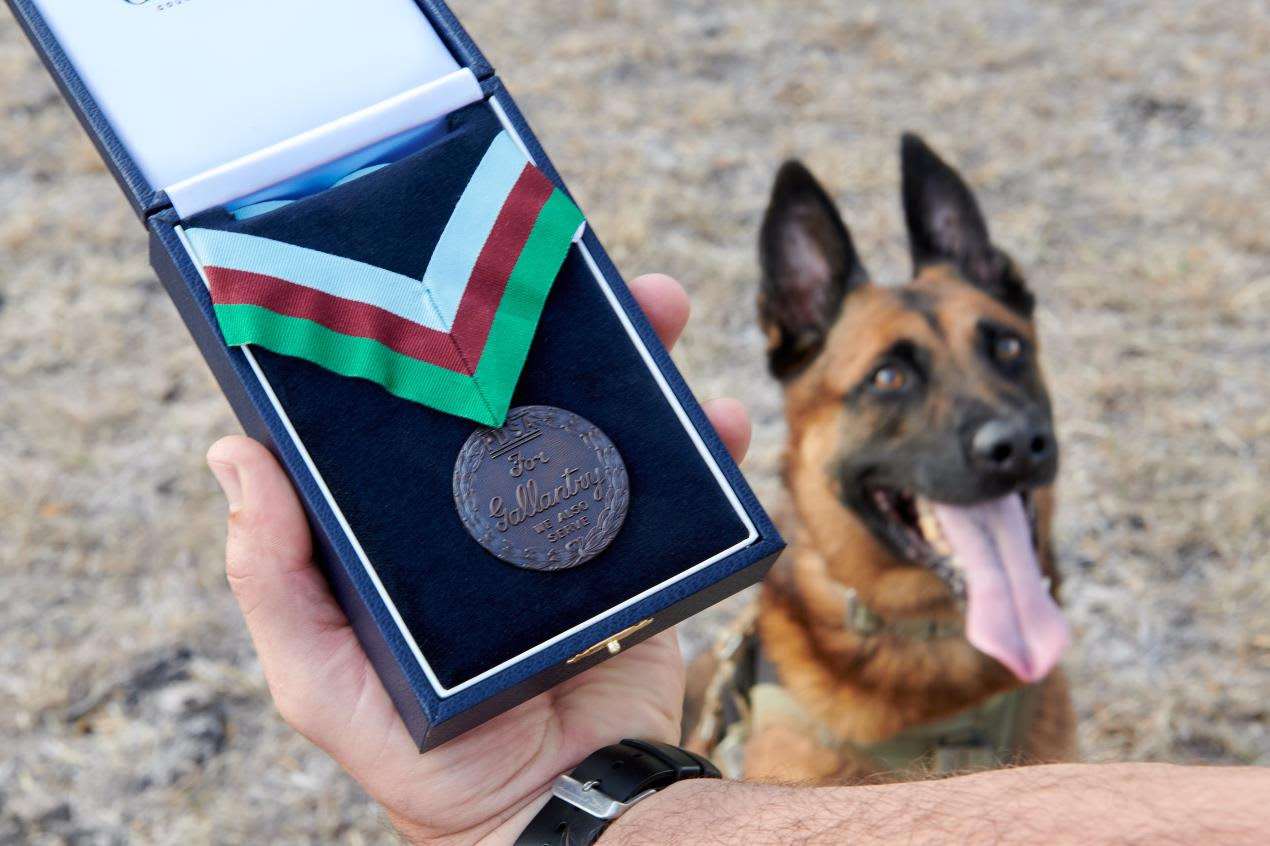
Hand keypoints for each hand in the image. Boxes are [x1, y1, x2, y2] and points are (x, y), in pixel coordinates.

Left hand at [206, 274, 750, 845]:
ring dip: (638, 357)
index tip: (447, 277)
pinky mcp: (636, 554)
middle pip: (523, 390)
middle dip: (556, 323)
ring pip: (605, 416)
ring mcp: (569, 524)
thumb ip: (275, 579)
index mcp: (416, 521)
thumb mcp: (319, 676)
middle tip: (578, 270)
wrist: (559, 813)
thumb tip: (233, 451)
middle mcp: (491, 507)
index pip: (418, 410)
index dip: (430, 341)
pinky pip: (676, 485)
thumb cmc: (422, 758)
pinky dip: (704, 444)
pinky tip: (720, 420)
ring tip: (662, 308)